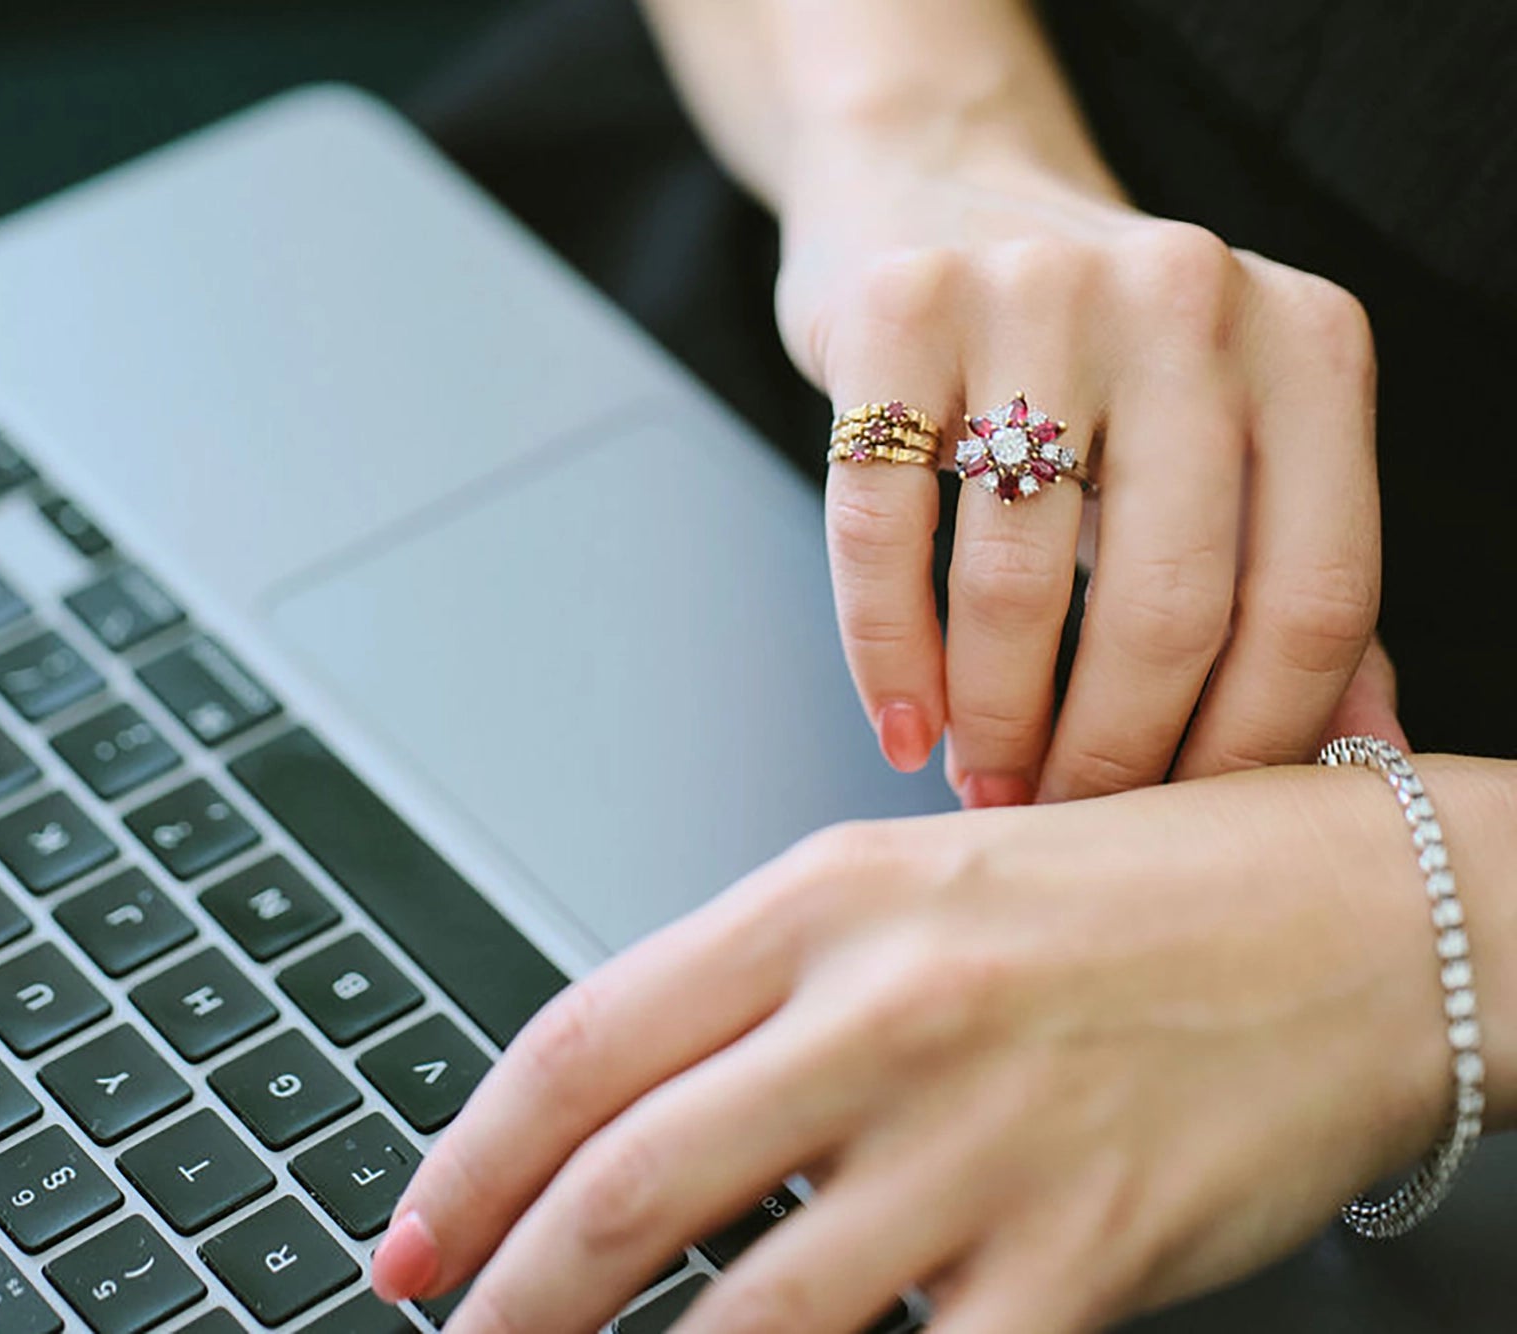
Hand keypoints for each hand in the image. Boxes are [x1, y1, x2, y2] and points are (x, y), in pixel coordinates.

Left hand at [372, 766, 1457, 1332]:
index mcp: (822, 903)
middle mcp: (884, 1014)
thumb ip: (764, 989)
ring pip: (742, 1316)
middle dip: (511, 1295)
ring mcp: (981, 1144)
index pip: (582, 1043)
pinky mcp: (1080, 1258)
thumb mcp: (916, 886)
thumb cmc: (1138, 895)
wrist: (1367, 921)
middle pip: (627, 1187)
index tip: (414, 1235)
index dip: (468, 1158)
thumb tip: (621, 1112)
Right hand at [777, 127, 1380, 805]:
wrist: (937, 188)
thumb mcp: (1226, 442)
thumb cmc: (1093, 355)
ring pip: (1016, 579)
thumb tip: (1373, 762)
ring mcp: (1036, 292)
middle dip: (1109, 757)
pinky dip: (884, 654)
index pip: (1315, 596)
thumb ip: (1296, 582)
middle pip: (1170, 603)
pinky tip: (901, 724)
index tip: (1181, 825)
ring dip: (993, 722)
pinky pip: (881, 530)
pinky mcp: (898, 308)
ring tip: (980, 782)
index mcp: (1308, 344)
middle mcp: (1190, 300)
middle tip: (1059, 819)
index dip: (1249, 745)